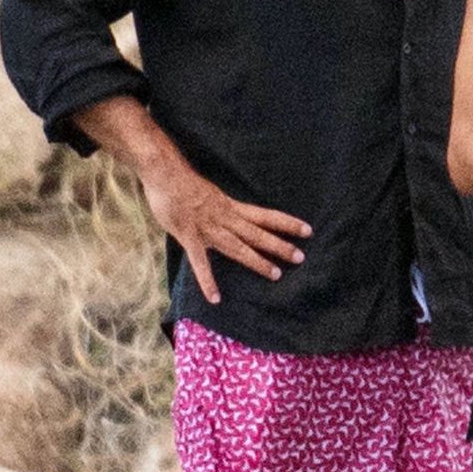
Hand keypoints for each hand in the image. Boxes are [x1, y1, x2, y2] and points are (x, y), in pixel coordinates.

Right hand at [139, 151, 310, 305]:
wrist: (165, 174)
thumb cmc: (185, 183)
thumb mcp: (213, 195)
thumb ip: (224, 210)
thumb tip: (235, 220)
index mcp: (232, 207)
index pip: (266, 216)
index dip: (287, 223)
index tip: (308, 231)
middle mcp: (226, 218)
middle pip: (258, 234)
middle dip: (279, 246)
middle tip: (301, 258)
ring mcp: (209, 229)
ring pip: (238, 247)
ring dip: (257, 261)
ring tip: (276, 275)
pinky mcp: (190, 237)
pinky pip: (200, 262)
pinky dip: (207, 281)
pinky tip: (215, 298)